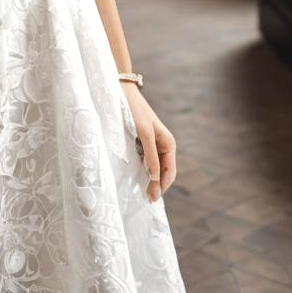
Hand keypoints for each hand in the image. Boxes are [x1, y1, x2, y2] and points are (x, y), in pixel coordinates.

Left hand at [122, 82, 176, 202]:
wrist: (122, 92)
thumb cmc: (134, 111)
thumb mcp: (144, 134)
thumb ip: (150, 156)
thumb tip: (155, 178)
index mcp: (168, 143)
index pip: (169, 173)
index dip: (161, 187)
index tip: (151, 199)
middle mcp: (163, 145)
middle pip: (163, 172)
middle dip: (156, 185)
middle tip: (146, 200)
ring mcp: (153, 144)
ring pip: (155, 168)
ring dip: (150, 179)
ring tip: (142, 192)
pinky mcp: (143, 142)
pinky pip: (146, 161)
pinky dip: (144, 171)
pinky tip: (136, 177)